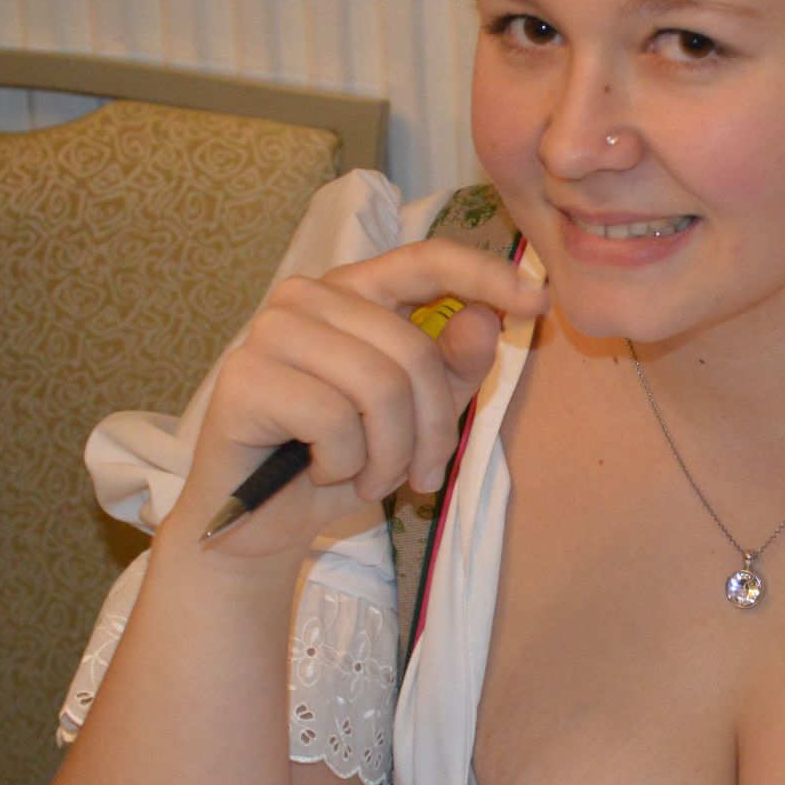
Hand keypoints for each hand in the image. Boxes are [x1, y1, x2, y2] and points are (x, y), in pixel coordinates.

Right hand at [167, 237, 546, 561]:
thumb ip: (454, 367)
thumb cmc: (341, 461)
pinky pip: (334, 420)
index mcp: (354, 292)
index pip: (426, 260)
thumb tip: (485, 319)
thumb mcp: (418, 416)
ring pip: (379, 386)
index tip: (539, 302)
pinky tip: (320, 472)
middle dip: (432, 429)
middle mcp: (307, 297)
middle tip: (424, 476)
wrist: (259, 524)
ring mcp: (270, 331)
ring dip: (389, 454)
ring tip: (370, 478)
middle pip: (412, 350)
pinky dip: (344, 465)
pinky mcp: (245, 377)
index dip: (485, 275)